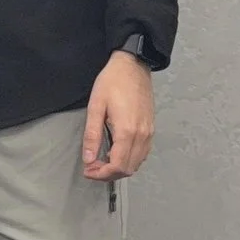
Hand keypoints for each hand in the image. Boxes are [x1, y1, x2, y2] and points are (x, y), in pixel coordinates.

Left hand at [83, 51, 154, 180]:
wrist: (132, 66)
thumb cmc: (113, 82)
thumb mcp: (96, 106)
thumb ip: (92, 135)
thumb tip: (88, 159)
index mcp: (127, 131)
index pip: (117, 166)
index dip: (101, 174)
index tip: (88, 170)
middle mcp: (142, 135)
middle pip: (128, 169)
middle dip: (109, 174)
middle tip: (92, 167)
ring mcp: (149, 133)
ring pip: (137, 164)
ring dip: (119, 168)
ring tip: (101, 161)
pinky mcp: (151, 129)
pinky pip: (142, 153)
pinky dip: (129, 160)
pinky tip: (116, 152)